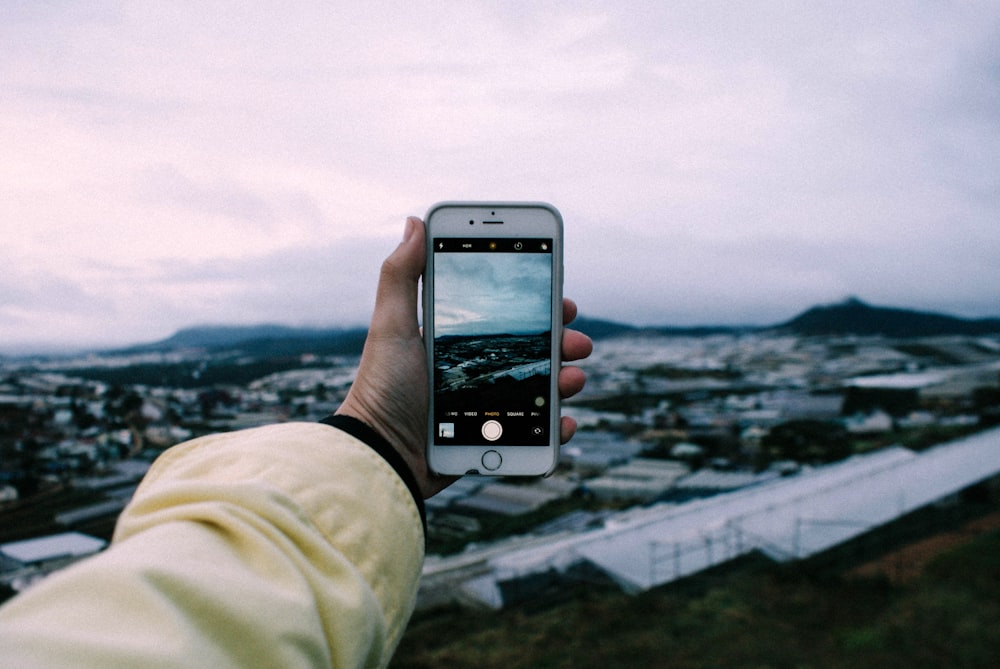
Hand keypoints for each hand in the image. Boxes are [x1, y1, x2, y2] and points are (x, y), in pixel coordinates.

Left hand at [337, 217, 592, 497]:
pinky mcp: (490, 443)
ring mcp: (484, 409)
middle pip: (531, 352)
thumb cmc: (382, 388)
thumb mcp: (391, 324)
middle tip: (575, 339)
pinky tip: (563, 421)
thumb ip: (401, 274)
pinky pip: (534, 435)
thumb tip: (414, 221)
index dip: (536, 305)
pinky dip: (554, 428)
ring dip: (566, 380)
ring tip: (572, 379)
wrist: (381, 457)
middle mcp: (472, 373)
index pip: (504, 316)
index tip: (559, 294)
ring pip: (540, 390)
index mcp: (454, 341)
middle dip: (561, 342)